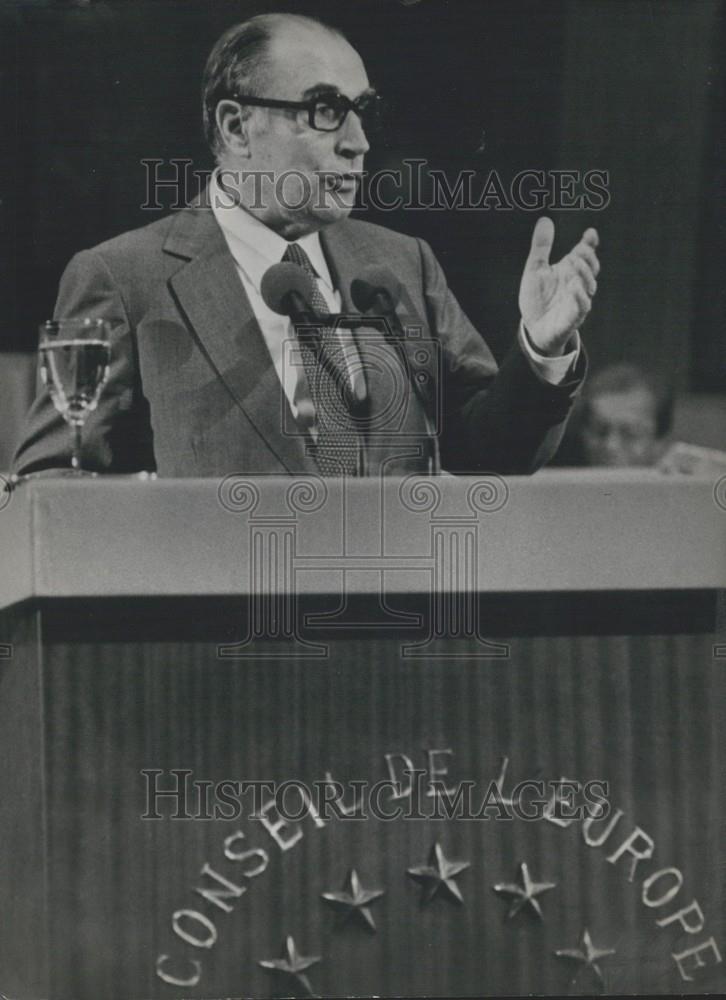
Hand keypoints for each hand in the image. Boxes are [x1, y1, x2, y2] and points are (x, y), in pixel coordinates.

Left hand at [518, 217, 599, 355]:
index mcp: (569, 270)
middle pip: (591, 268)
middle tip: (579, 250)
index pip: (584, 254)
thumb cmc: (537, 298)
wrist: (533, 328)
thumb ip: (541, 247)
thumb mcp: (535, 269)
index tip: (590, 233)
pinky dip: (581, 297)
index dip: (589, 243)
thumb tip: (545, 220)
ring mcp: (577, 300)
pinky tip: (574, 287)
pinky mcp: (573, 317)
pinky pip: (582, 307)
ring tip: (575, 263)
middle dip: (588, 258)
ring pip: (589, 286)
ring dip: (584, 274)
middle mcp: (577, 283)